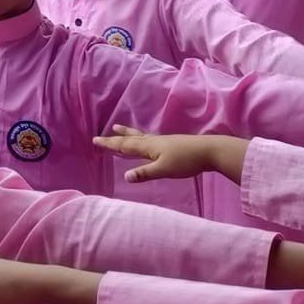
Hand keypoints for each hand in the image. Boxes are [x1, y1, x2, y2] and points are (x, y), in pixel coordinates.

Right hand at [92, 126, 245, 183]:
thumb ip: (144, 173)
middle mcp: (152, 141)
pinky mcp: (169, 144)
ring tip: (118, 127)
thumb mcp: (164, 170)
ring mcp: (161, 141)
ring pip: (139, 136)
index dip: (110, 144)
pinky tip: (145, 139)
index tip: (96, 140)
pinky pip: (148, 138)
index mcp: (148, 147)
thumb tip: (125, 176)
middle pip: (129, 138)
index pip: (125, 145)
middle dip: (115, 138)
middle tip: (102, 136)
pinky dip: (140, 137)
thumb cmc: (186, 161)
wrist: (208, 151)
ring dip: (127, 133)